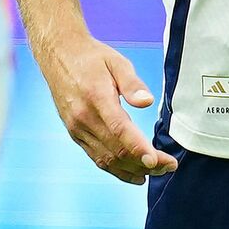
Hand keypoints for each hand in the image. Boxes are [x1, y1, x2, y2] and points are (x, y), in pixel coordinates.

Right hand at [36, 34, 179, 184]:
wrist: (59, 56)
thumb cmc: (91, 58)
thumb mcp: (116, 62)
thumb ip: (132, 83)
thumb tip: (147, 101)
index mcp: (96, 98)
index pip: (119, 129)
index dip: (139, 148)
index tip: (157, 161)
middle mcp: (84, 118)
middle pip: (116, 150)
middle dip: (145, 163)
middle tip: (169, 166)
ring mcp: (77, 129)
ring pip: (106, 159)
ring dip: (132, 170)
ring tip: (156, 172)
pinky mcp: (75, 134)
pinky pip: (96, 157)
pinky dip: (116, 169)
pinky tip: (133, 173)